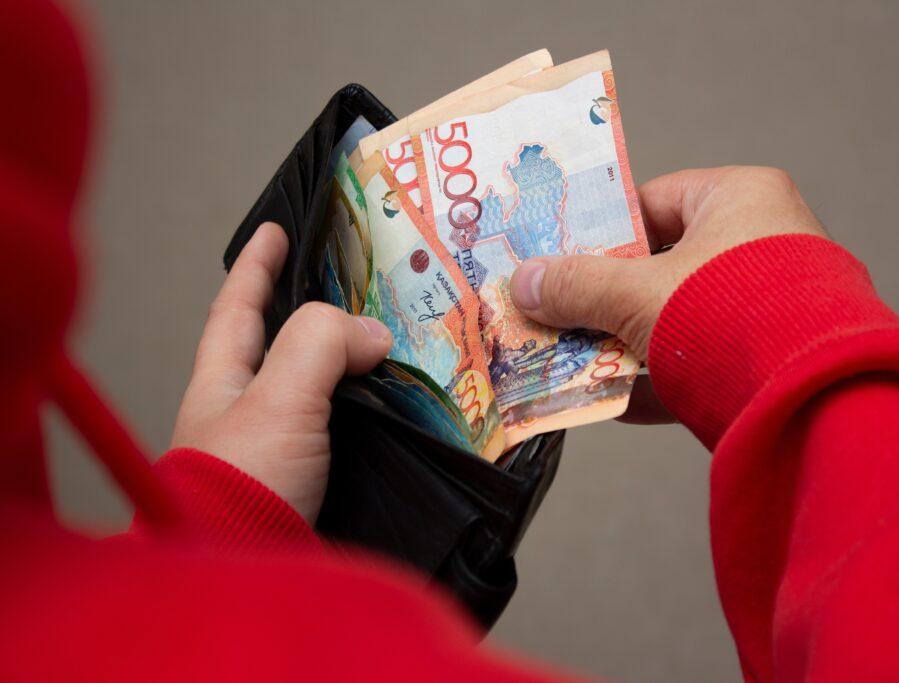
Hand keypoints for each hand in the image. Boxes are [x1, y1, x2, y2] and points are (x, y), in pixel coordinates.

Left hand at [171, 223, 391, 523]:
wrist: (250, 580)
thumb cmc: (242, 487)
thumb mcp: (276, 399)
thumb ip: (320, 346)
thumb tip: (371, 332)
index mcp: (223, 381)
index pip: (239, 306)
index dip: (258, 264)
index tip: (278, 227)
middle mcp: (252, 411)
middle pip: (289, 343)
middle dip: (323, 309)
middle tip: (368, 282)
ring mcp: (288, 448)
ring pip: (329, 386)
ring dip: (364, 363)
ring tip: (407, 338)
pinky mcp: (323, 480)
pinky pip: (356, 429)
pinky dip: (383, 412)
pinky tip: (413, 406)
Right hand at [510, 166, 825, 423]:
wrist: (816, 400)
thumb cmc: (735, 315)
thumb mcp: (640, 293)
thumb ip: (578, 286)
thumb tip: (524, 284)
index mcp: (741, 200)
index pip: (655, 201)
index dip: (601, 229)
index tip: (558, 254)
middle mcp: (762, 245)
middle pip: (660, 265)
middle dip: (605, 295)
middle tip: (556, 309)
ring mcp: (768, 306)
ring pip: (675, 318)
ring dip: (623, 342)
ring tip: (571, 357)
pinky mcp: (768, 362)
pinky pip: (697, 362)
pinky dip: (655, 380)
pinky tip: (611, 399)